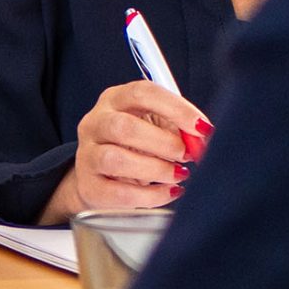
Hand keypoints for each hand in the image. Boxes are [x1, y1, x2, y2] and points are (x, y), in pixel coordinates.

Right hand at [39, 81, 211, 221]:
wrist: (103, 178)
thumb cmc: (136, 146)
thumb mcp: (156, 127)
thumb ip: (179, 128)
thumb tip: (202, 138)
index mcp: (115, 99)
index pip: (142, 93)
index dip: (175, 108)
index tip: (202, 127)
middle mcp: (95, 123)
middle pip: (124, 127)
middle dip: (163, 143)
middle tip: (187, 155)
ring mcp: (87, 155)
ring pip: (116, 159)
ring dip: (156, 169)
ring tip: (178, 175)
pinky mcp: (89, 186)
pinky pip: (118, 193)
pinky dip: (150, 195)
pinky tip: (168, 191)